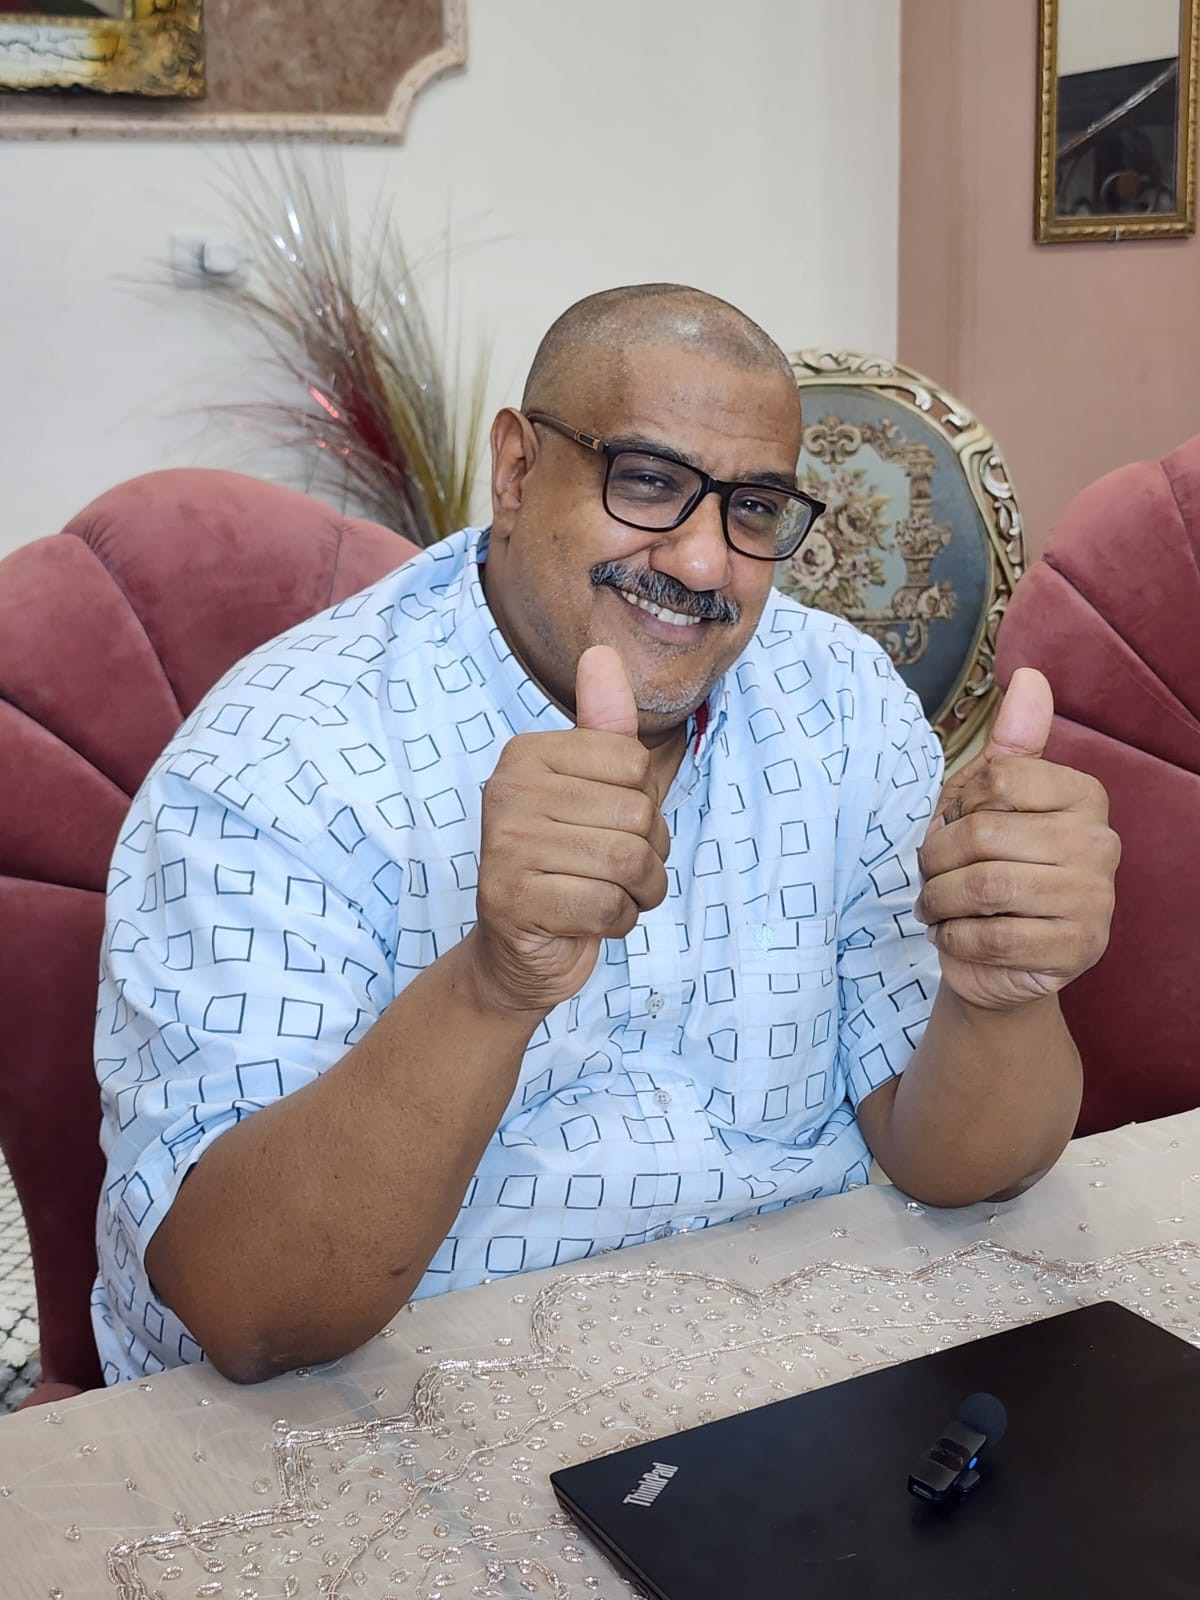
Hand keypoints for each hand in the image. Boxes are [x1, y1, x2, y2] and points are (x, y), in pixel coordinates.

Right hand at [469, 646, 669, 1015]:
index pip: (634, 763)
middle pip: (637, 815)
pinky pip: (607, 906)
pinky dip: (616, 923)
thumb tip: (602, 652)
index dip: (644, 805)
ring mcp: (503, 844)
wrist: (521, 953)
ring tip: (609, 896)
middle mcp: (507, 790)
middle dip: (647, 856)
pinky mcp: (510, 898)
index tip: (610, 826)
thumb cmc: (569, 864)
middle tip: (613, 871)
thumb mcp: (595, 792)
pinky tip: (588, 921)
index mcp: (527, 754)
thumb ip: (604, 726)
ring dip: (637, 892)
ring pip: (627, 862)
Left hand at [915, 668, 1118, 1011]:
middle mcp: (1100, 842)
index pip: (996, 779)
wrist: (998, 960)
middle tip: (929, 879)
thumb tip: (1031, 677)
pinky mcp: (1079, 948)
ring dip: (940, 902)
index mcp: (1083, 795)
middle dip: (935, 862)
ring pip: (984, 887)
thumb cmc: (989, 868)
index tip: (953, 830)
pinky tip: (955, 936)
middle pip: (981, 835)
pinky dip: (956, 938)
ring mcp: (1096, 898)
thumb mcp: (990, 800)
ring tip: (936, 908)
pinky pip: (994, 937)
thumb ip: (1012, 742)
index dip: (955, 810)